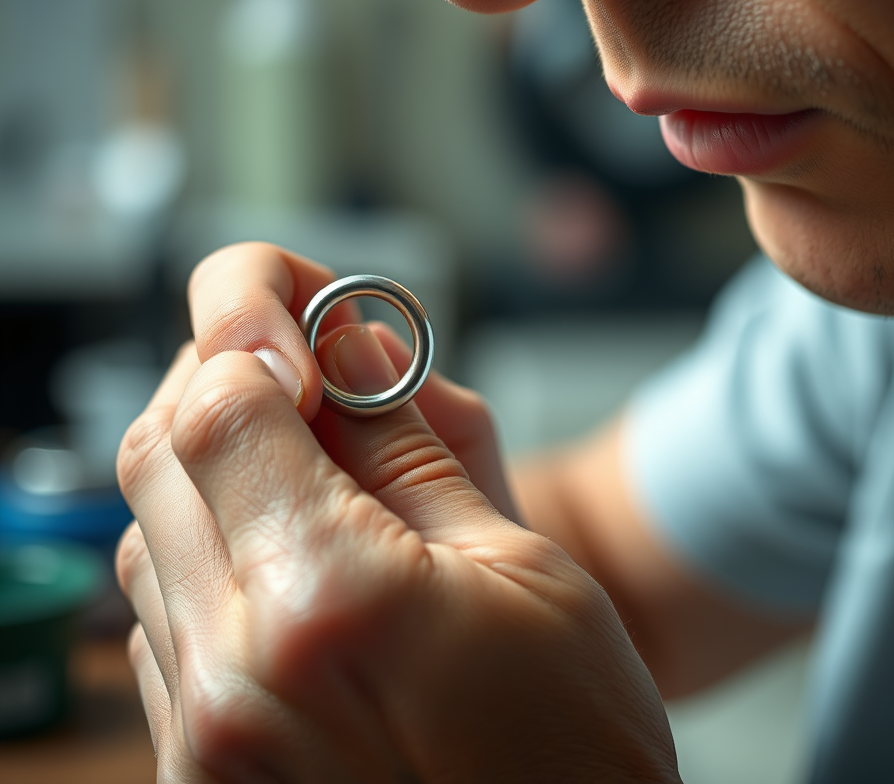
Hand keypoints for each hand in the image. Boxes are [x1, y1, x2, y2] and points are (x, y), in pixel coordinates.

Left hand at [116, 243, 679, 782]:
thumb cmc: (571, 749)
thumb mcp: (525, 565)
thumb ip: (414, 445)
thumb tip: (353, 345)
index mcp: (328, 600)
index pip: (222, 402)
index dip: (256, 330)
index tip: (312, 329)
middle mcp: (232, 672)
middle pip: (160, 450)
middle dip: (228, 382)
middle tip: (309, 376)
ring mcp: (201, 734)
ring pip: (147, 528)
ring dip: (213, 468)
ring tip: (310, 467)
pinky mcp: (193, 770)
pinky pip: (159, 617)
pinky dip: (206, 552)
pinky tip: (287, 555)